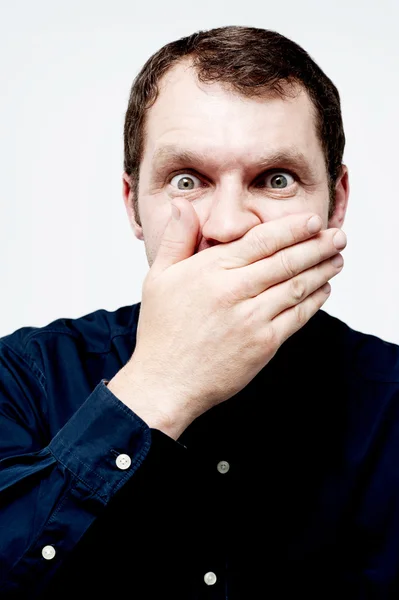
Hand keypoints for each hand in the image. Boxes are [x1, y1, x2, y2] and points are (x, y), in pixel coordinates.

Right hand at [109, 198, 345, 438]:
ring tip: (337, 258)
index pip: (262, 240)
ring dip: (322, 270)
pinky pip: (297, 316)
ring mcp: (252, 319)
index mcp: (211, 270)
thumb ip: (176, 238)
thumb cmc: (162, 331)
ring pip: (297, 286)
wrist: (166, 382)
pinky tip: (323, 289)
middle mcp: (235, 292)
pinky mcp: (264, 344)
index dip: (292, 228)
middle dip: (317, 245)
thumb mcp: (158, 277)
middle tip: (337, 236)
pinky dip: (314, 300)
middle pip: (286, 261)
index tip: (312, 220)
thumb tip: (182, 204)